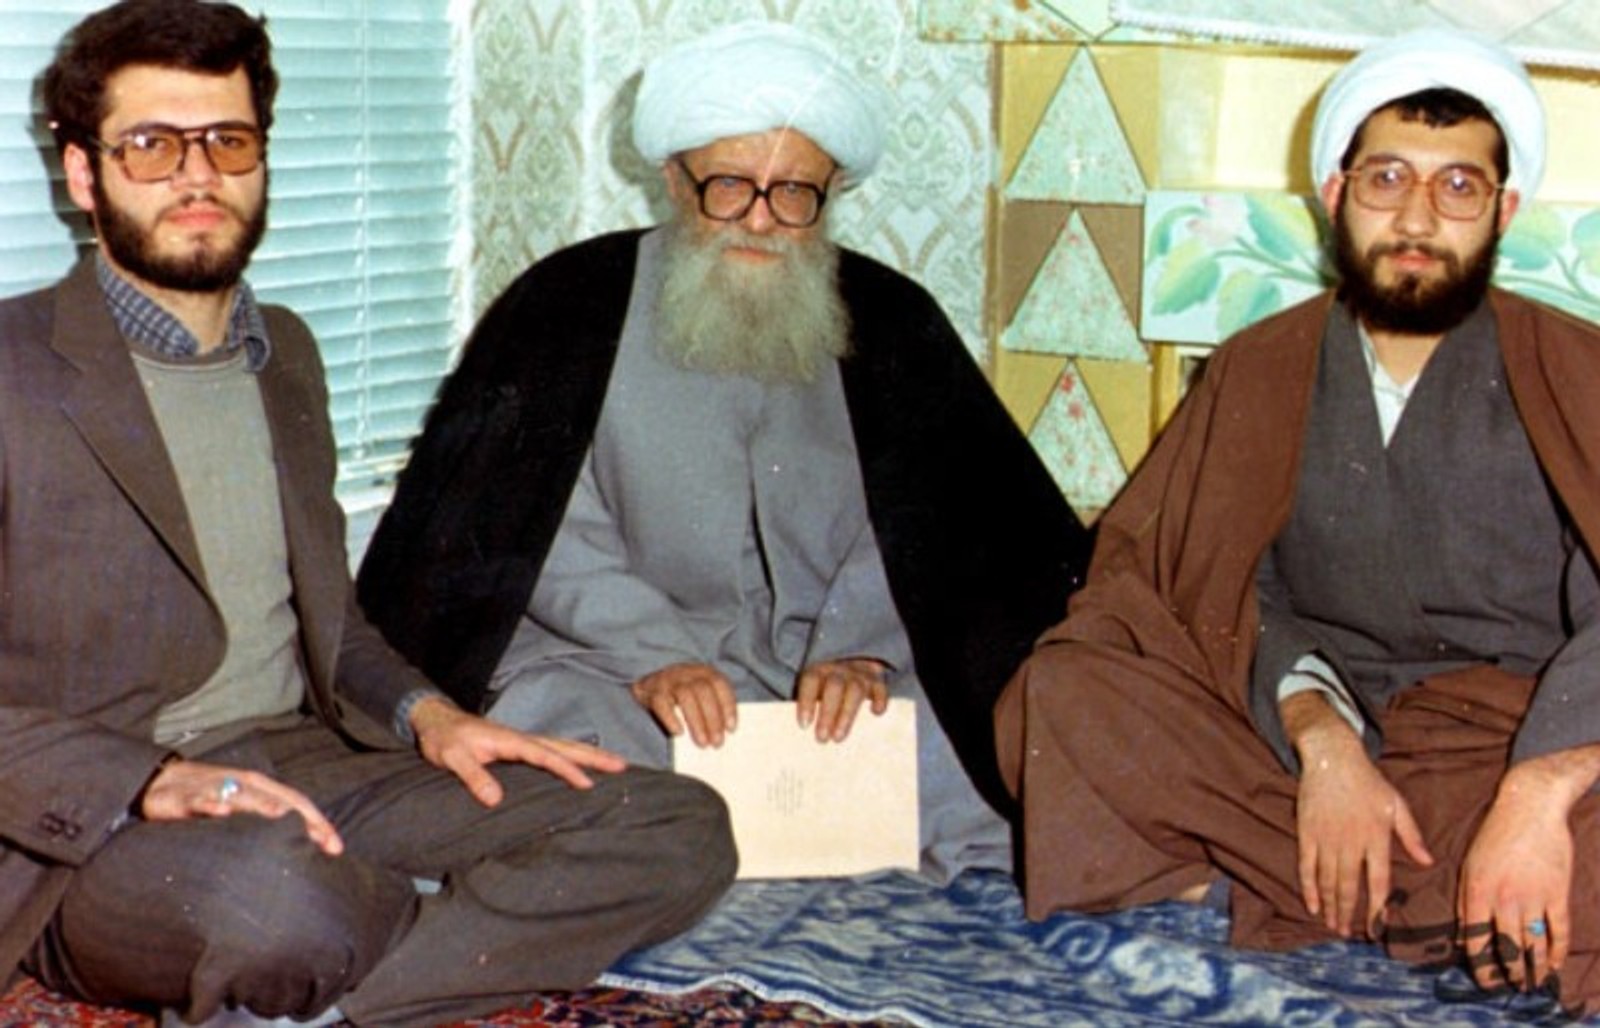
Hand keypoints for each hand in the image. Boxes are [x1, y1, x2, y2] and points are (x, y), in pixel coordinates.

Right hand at [139, 759, 343, 855]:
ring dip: (262, 804)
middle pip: (280, 799)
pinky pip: (200, 800)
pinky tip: (221, 811)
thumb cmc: (209, 800)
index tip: (336, 847)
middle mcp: (244, 784)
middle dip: (302, 819)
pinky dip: (210, 803)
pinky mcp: (186, 797)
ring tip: (281, 816)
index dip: (318, 822)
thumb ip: (265, 826)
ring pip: (243, 795)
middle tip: (322, 841)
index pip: (297, 803)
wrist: (161, 784)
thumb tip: (298, 849)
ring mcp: (216, 788)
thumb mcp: (241, 812)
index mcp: (261, 788)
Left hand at [410, 695, 625, 803]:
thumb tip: (496, 799)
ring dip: (589, 754)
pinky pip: (554, 751)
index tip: (587, 784)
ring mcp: (523, 741)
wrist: (436, 721)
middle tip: (623, 765)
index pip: (545, 756)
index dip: (566, 770)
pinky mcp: (520, 746)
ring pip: (563, 746)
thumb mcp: (451, 757)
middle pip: (565, 746)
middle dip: (594, 756)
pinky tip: (583, 763)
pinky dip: (573, 756)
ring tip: (616, 763)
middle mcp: (522, 738)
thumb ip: (473, 775)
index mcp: (510, 740)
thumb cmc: (442, 739)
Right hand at [630, 662, 737, 747]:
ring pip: (685, 696)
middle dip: (713, 719)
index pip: (720, 684)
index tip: (731, 729)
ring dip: (696, 722)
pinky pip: (661, 703)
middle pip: (703, 691)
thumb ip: (710, 707)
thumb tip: (720, 734)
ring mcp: (668, 679)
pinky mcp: (652, 690)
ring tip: (702, 743)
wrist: (647, 684)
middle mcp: (687, 672)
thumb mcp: (698, 694)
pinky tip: (679, 733)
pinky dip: (671, 718)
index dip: (728, 706)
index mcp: (704, 672)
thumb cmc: (680, 695)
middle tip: (717, 743)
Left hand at [795, 658, 889, 741]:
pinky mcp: (877, 680)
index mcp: (819, 669)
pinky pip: (880, 687)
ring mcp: (859, 673)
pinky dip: (879, 699)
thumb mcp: (813, 686)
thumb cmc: (825, 685)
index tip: (804, 725)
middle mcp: (839, 669)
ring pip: (855, 690)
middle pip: (834, 687)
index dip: (807, 702)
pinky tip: (876, 712)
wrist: (852, 662)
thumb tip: (801, 728)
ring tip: (838, 737)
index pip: (811, 681)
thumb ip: (809, 702)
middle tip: (821, 738)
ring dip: (846, 714)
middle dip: (827, 713)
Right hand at [1284, 692, 1432, 937]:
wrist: (1332, 757)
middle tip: (1346, 934)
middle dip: (1348, 913)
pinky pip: (1307, 866)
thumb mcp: (1397, 805)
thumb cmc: (1368, 781)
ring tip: (1332, 925)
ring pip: (1328, 880)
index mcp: (1376, 838)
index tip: (1375, 927)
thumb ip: (1411, 835)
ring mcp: (1326, 838)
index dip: (1376, 908)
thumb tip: (1428, 862)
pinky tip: (1312, 905)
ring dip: (1331, 906)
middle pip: (1348, 887)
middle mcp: (1351, 842)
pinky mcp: (1307, 832)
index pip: (1377, 882)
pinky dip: (1309, 887)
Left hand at [1457, 748, 1599, 992]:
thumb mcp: (1469, 865)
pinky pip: (1559, 931)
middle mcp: (1504, 899)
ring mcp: (1533, 897)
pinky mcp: (1557, 893)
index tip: (1486, 981)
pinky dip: (1558, 951)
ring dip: (1535, 968)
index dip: (1481, 966)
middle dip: (1510, 973)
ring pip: (1533, 944)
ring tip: (1534, 983)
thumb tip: (1464, 936)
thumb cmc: (1494, 836)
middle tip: (1514, 987)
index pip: (1475, 940)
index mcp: (1477, 891)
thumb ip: (1466, 902)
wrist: (1529, 808)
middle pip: (1506, 947)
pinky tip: (1556, 964)